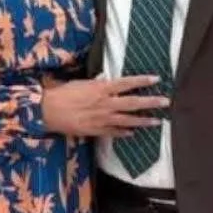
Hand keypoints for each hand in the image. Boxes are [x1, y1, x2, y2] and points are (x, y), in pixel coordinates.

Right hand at [41, 75, 169, 137]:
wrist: (47, 111)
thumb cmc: (62, 93)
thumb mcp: (81, 83)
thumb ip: (97, 83)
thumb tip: (107, 80)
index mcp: (101, 88)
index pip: (127, 83)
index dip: (142, 80)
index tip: (156, 79)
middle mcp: (105, 103)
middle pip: (133, 102)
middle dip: (151, 102)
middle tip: (166, 102)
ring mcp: (102, 119)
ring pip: (128, 120)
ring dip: (144, 121)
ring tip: (157, 121)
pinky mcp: (95, 130)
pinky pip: (114, 133)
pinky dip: (124, 133)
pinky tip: (134, 134)